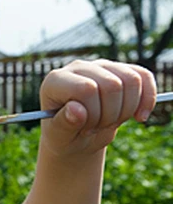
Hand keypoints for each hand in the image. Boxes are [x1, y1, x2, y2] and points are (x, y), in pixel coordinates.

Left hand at [39, 59, 156, 156]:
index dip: (93, 113)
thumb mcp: (60, 137)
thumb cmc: (65, 136)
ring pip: (132, 80)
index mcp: (56, 81)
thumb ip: (64, 124)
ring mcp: (100, 66)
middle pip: (112, 85)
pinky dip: (147, 100)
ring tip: (110, 122)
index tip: (85, 129)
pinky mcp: (120, 70)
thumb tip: (76, 109)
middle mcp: (78, 67)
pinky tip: (139, 116)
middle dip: (110, 115)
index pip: (87, 89)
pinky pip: (144, 77)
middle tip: (97, 127)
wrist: (78, 137)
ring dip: (127, 109)